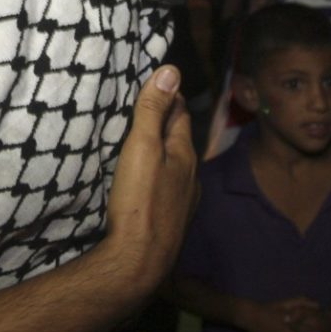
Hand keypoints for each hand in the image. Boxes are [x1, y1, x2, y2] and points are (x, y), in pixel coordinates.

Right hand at [103, 65, 197, 293]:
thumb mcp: (142, 147)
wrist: (140, 261)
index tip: (157, 81)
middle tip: (146, 105)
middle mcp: (190, 176)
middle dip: (165, 121)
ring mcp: (183, 201)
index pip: (180, 113)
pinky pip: (168, 187)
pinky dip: (158, 174)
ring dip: (162, 150)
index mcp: (184, 154)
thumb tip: (171, 70)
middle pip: (179, 139)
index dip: (169, 95)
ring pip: (174, 165)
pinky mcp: (171, 220)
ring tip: (142, 141)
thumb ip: (154, 111)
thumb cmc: (140, 201)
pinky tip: (146, 181)